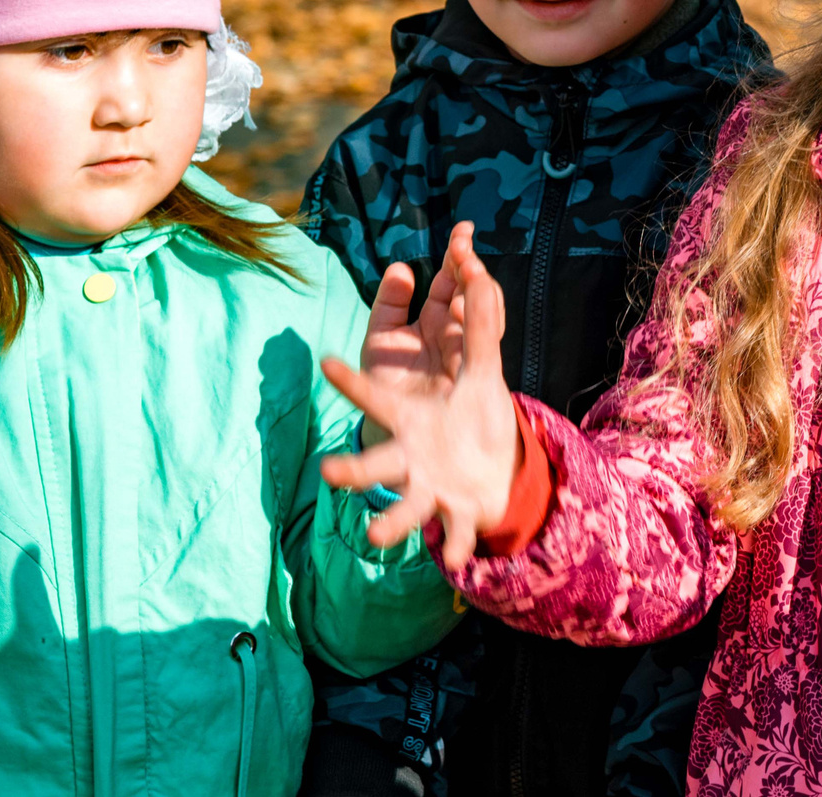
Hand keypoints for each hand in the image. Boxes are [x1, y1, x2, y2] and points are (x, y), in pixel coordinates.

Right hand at [321, 223, 521, 569]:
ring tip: (379, 539)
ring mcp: (431, 491)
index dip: (354, 382)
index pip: (377, 398)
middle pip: (378, 464)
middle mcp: (412, 458)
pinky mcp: (456, 514)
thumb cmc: (473, 415)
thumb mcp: (481, 365)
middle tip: (330, 474)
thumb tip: (469, 259)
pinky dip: (455, 548)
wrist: (493, 474)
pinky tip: (458, 562)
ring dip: (393, 522)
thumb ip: (476, 314)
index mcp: (412, 419)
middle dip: (355, 470)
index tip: (328, 364)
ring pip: (406, 508)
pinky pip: (454, 534)